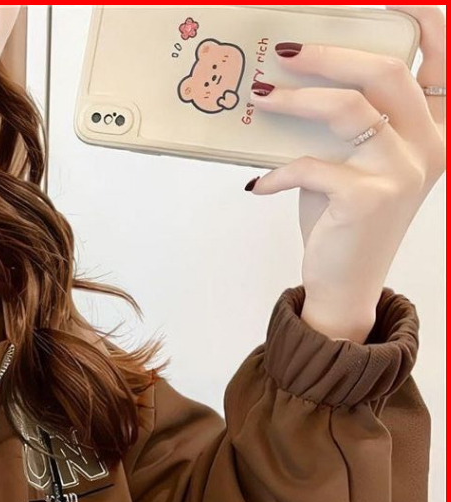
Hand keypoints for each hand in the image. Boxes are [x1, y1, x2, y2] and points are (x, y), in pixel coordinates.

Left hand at [246, 6, 445, 341]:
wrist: (345, 284)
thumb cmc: (343, 218)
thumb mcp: (352, 162)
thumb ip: (343, 123)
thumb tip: (290, 79)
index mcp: (435, 127)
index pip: (443, 57)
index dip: (421, 18)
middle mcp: (429, 145)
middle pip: (385, 71)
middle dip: (330, 55)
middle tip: (284, 51)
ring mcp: (402, 171)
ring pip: (349, 109)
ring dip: (296, 100)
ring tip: (259, 98)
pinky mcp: (368, 199)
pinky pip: (312, 166)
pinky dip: (278, 173)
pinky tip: (260, 184)